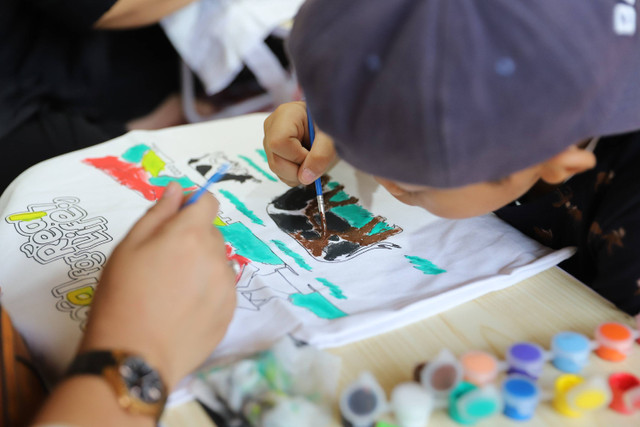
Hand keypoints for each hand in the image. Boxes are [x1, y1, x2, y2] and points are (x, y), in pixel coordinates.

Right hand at [80, 182, 236, 388]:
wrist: (134, 355)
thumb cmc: (122, 296)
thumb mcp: (128, 247)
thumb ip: (158, 213)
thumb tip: (178, 189)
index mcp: (190, 234)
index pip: (208, 202)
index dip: (193, 205)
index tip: (178, 218)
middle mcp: (216, 255)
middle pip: (212, 233)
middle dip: (193, 238)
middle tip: (164, 263)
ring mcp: (227, 285)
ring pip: (219, 261)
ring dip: (203, 265)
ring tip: (174, 289)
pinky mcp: (231, 310)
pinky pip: (224, 287)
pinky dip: (209, 290)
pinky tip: (185, 308)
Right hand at [263, 101, 337, 186]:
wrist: (331, 125)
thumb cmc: (331, 126)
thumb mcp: (332, 139)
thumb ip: (321, 156)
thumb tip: (305, 178)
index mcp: (286, 115)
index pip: (279, 143)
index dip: (297, 157)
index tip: (314, 155)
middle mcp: (273, 126)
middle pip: (276, 161)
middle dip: (298, 170)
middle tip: (316, 161)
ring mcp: (270, 139)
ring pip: (277, 169)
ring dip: (298, 173)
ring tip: (312, 159)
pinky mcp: (273, 151)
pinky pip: (280, 172)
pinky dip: (296, 173)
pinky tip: (306, 161)